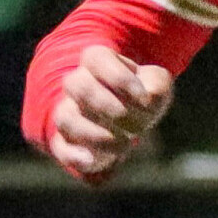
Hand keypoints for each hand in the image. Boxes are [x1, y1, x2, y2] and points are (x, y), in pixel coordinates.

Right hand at [46, 48, 175, 183]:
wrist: (130, 120)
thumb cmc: (142, 96)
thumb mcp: (157, 85)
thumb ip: (157, 86)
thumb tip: (147, 99)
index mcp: (97, 62)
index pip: (96, 58)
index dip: (119, 77)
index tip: (144, 98)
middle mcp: (77, 85)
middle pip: (75, 85)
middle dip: (104, 104)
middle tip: (128, 120)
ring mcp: (68, 113)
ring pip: (65, 118)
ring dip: (94, 134)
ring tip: (125, 145)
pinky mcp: (66, 142)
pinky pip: (60, 147)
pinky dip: (73, 155)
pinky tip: (92, 159)